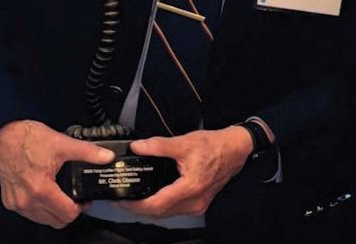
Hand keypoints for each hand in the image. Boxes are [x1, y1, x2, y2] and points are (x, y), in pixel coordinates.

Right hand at [0, 119, 113, 227]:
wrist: (5, 134)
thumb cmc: (29, 138)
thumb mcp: (62, 143)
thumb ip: (87, 152)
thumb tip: (107, 156)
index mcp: (41, 190)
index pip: (68, 214)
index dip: (80, 208)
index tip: (83, 198)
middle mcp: (27, 201)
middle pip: (56, 221)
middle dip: (69, 211)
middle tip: (74, 197)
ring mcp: (17, 203)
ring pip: (42, 220)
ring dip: (54, 211)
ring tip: (61, 193)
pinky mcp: (9, 201)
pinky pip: (30, 214)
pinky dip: (40, 207)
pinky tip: (45, 192)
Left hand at [121, 126, 252, 217]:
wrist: (234, 149)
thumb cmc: (213, 146)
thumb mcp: (184, 142)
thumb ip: (158, 146)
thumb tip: (138, 147)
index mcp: (190, 188)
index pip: (157, 204)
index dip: (137, 205)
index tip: (122, 200)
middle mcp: (194, 201)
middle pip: (160, 213)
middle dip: (139, 208)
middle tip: (121, 199)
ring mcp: (197, 205)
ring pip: (167, 213)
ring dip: (149, 208)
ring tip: (133, 197)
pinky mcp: (199, 203)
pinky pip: (175, 209)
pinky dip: (161, 205)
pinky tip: (152, 196)